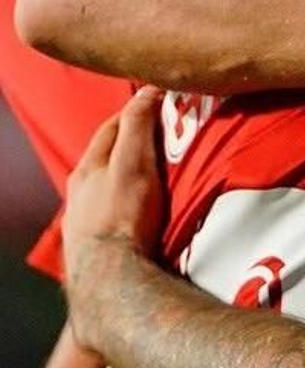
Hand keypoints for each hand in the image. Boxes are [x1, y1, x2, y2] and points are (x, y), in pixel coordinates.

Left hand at [63, 88, 165, 312]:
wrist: (111, 277)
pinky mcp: (97, 243)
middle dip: (131, 142)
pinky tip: (141, 210)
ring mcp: (85, 218)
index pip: (112, 126)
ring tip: (155, 172)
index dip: (136, 110)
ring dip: (129, 174)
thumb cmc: (123, 216)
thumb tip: (147, 90)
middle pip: (107, 156)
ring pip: (107, 185)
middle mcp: (80, 192)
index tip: (160, 102)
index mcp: (87, 168)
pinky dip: (128, 202)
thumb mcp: (134, 162)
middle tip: (162, 135)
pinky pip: (113, 212)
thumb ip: (138, 126)